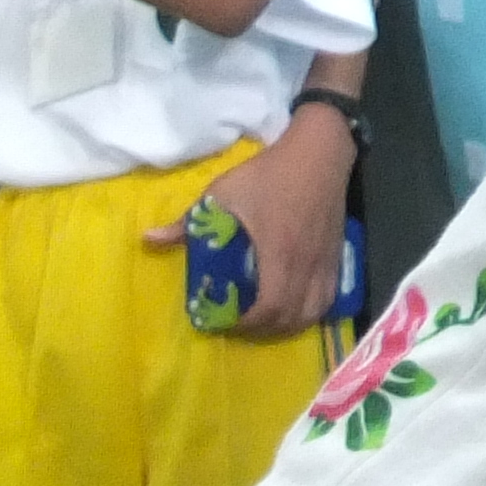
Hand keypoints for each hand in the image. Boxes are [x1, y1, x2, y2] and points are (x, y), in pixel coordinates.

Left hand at [149, 106, 355, 336]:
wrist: (319, 155)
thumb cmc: (269, 175)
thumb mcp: (223, 193)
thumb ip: (188, 222)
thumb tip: (149, 239)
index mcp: (278, 253)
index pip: (269, 307)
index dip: (247, 323)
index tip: (224, 320)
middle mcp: (306, 265)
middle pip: (291, 318)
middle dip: (263, 329)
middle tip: (237, 322)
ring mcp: (324, 263)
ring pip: (313, 312)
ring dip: (288, 323)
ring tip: (264, 318)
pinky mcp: (336, 258)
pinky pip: (327, 299)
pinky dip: (308, 310)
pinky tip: (292, 303)